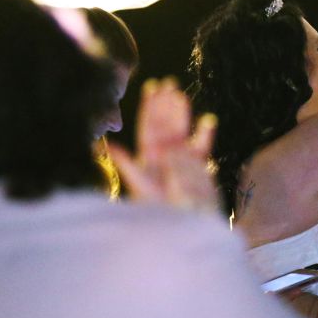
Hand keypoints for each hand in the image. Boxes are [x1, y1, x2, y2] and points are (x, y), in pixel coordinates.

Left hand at [106, 78, 219, 212]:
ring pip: (182, 133)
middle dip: (167, 105)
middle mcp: (164, 158)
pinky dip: (204, 134)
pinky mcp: (198, 170)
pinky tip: (208, 121)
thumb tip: (108, 145)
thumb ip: (128, 166)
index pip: (149, 127)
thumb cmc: (158, 214)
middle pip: (166, 126)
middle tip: (170, 84)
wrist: (179, 233)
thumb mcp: (140, 189)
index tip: (152, 87)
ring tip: (183, 97)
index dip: (150, 107)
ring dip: (183, 115)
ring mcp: (181, 162)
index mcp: (149, 159)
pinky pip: (201, 147)